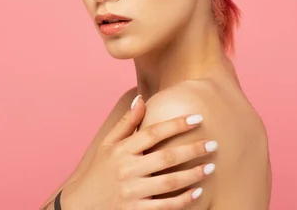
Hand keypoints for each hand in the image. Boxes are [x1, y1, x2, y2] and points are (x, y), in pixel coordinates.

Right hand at [61, 95, 215, 209]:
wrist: (83, 204)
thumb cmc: (99, 170)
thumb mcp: (108, 145)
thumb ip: (126, 123)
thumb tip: (140, 99)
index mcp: (122, 150)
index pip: (153, 133)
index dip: (176, 124)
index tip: (197, 118)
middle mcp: (127, 170)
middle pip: (166, 157)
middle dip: (192, 149)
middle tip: (213, 144)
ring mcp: (132, 192)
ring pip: (169, 183)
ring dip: (192, 175)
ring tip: (210, 167)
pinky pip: (165, 206)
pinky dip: (183, 199)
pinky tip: (198, 192)